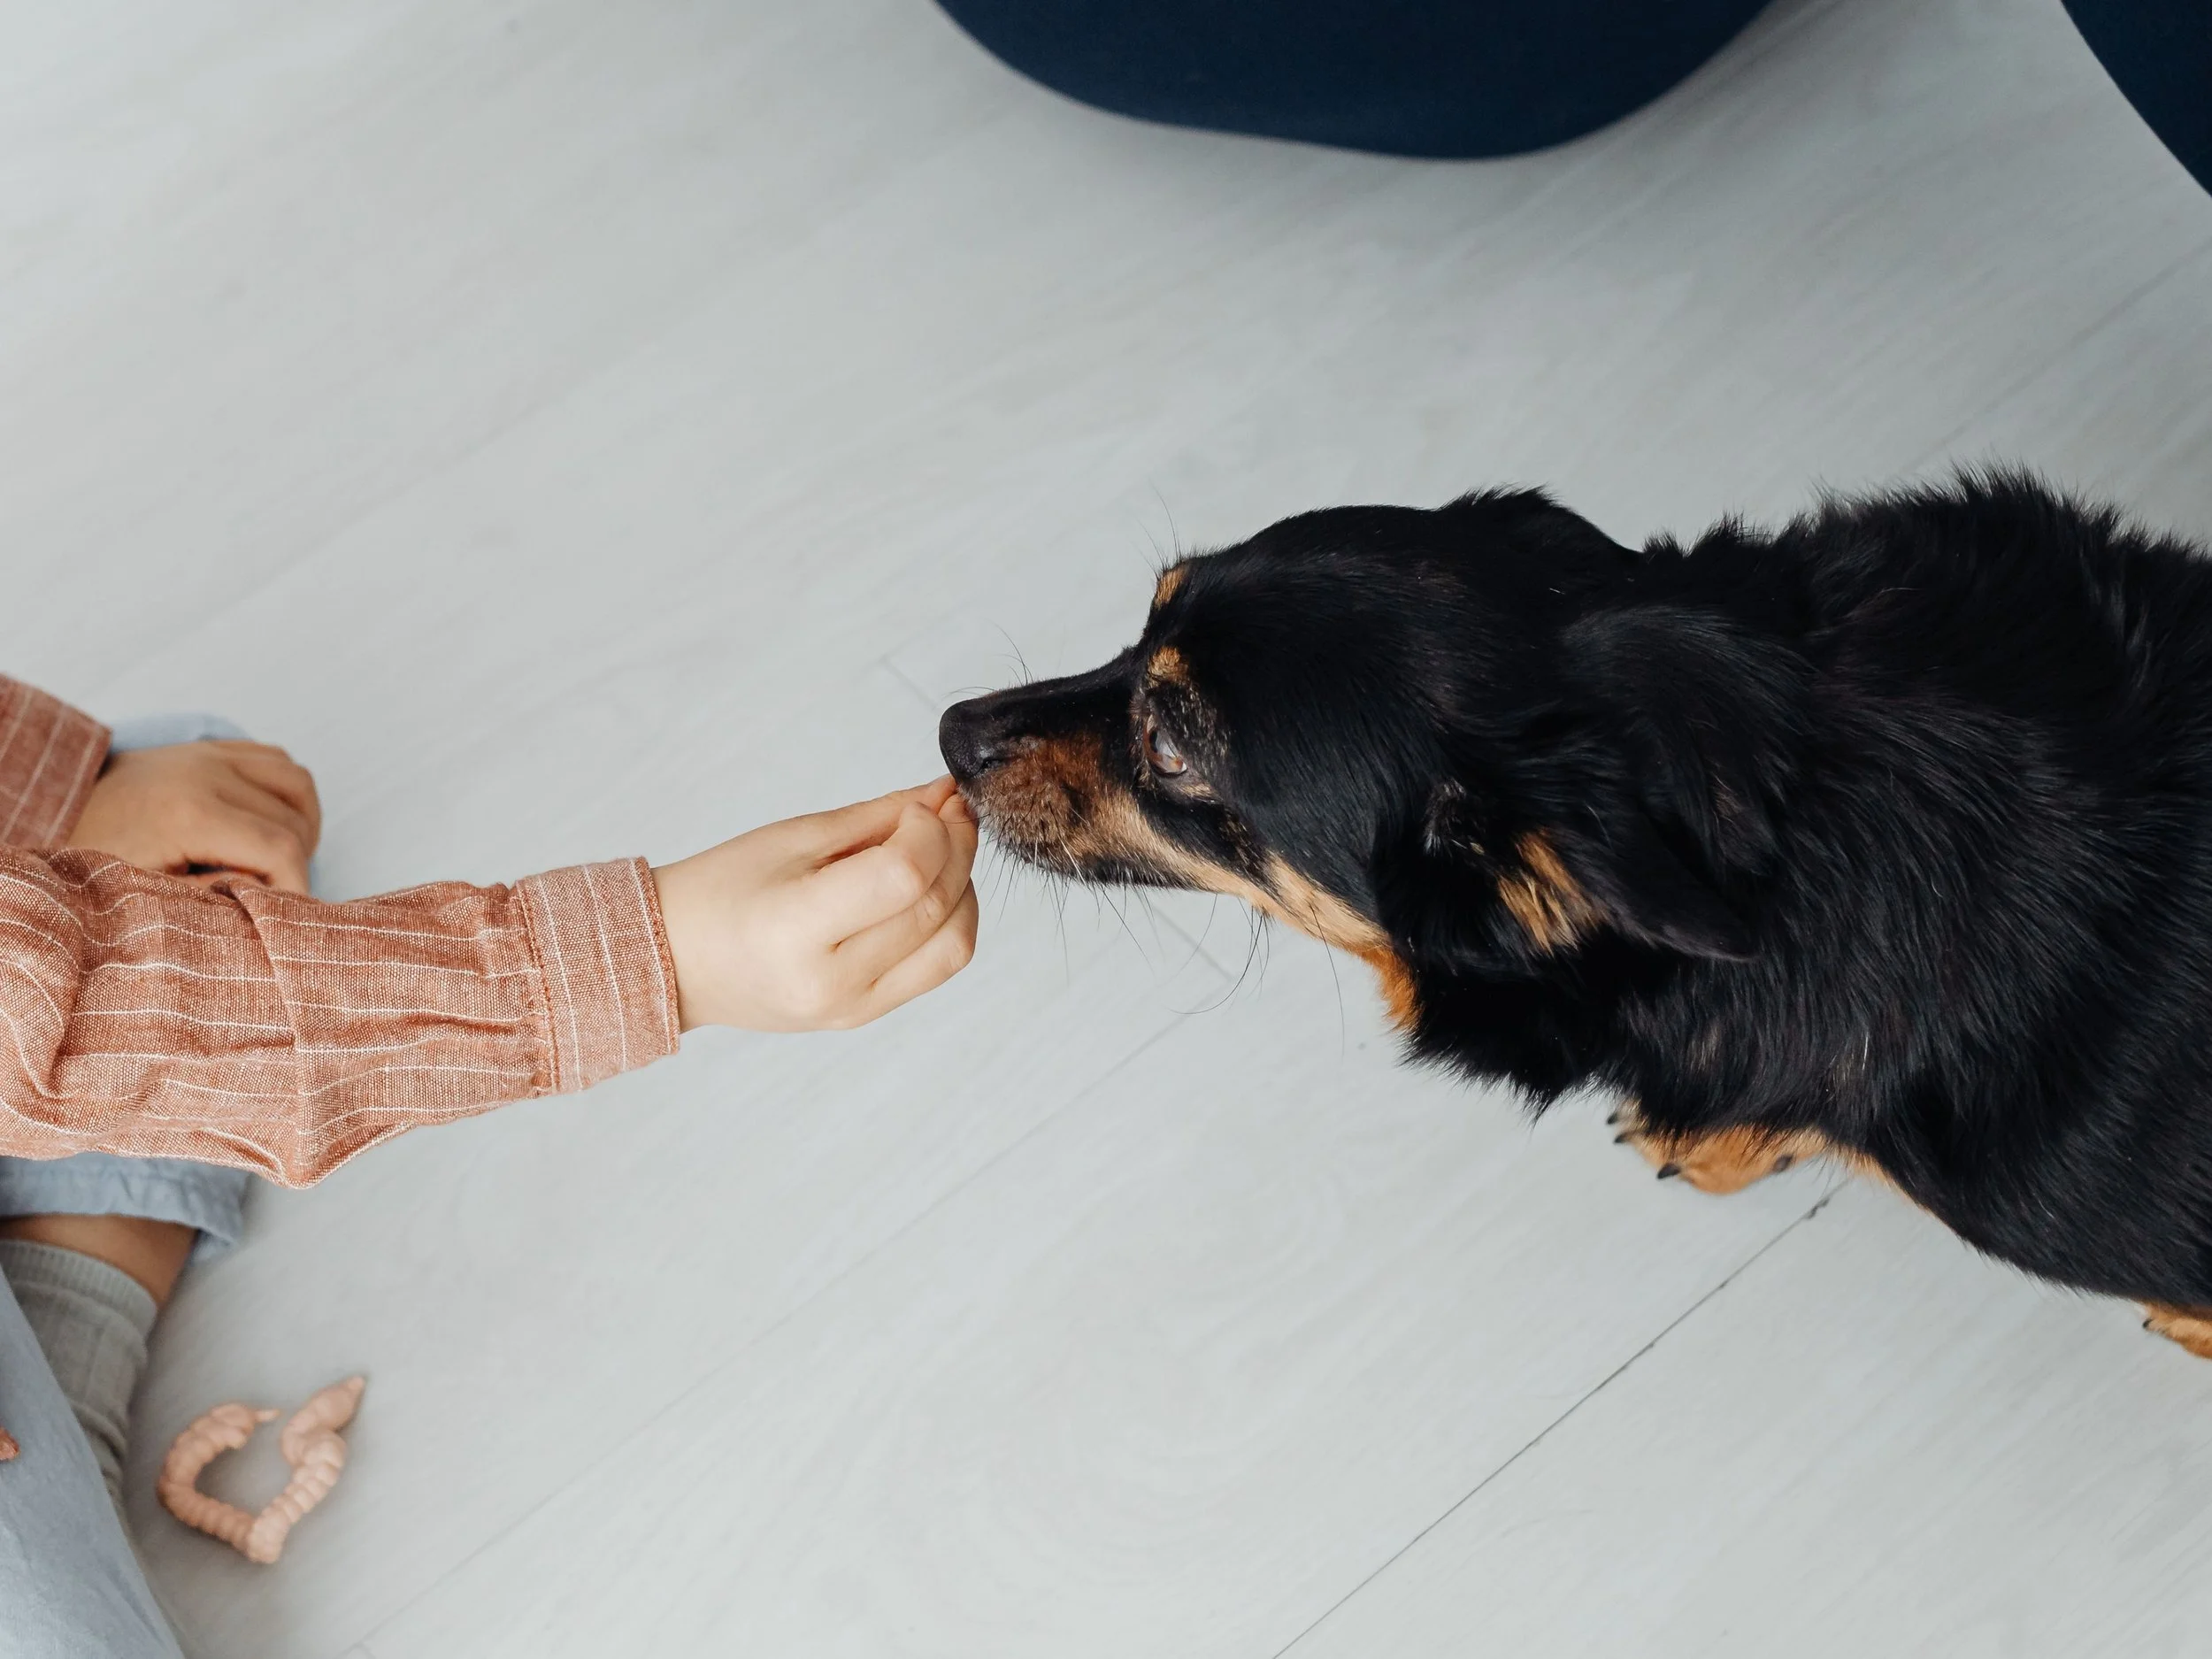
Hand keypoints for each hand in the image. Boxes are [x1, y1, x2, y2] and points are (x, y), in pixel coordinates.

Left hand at [66, 740, 321, 892]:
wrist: (57, 807)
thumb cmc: (96, 857)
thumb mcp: (146, 892)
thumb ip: (212, 898)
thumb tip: (267, 897)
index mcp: (190, 814)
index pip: (280, 849)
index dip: (297, 888)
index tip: (287, 917)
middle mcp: (208, 774)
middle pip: (293, 821)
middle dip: (297, 865)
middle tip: (276, 895)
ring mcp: (211, 754)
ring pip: (297, 784)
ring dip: (303, 824)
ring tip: (283, 859)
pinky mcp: (210, 747)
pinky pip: (277, 760)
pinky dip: (288, 793)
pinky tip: (272, 822)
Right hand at [651, 778, 979, 1031]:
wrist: (677, 960)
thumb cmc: (721, 891)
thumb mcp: (794, 837)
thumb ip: (879, 817)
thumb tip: (943, 795)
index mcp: (796, 928)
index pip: (903, 877)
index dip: (931, 831)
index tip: (925, 804)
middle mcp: (831, 980)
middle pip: (936, 908)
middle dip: (958, 849)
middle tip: (949, 812)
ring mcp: (852, 1007)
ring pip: (953, 947)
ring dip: (963, 889)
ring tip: (939, 854)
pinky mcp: (864, 1016)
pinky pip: (935, 969)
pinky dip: (946, 924)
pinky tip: (924, 892)